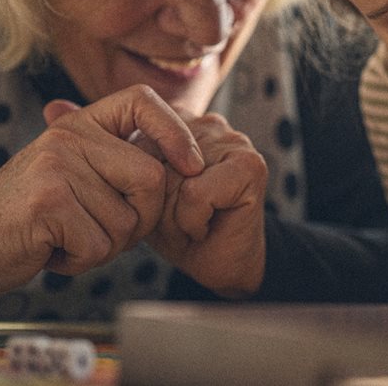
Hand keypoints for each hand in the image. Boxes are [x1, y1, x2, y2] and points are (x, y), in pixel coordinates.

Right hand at [0, 85, 203, 294]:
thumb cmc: (26, 217)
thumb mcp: (71, 173)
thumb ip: (114, 162)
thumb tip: (184, 157)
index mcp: (78, 124)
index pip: (143, 101)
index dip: (176, 132)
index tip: (191, 166)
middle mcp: (68, 136)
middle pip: (152, 178)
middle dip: (140, 220)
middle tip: (102, 231)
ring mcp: (57, 167)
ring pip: (128, 221)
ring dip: (106, 246)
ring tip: (66, 237)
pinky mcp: (48, 203)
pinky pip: (100, 245)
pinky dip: (82, 261)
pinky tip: (52, 250)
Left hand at [146, 113, 267, 297]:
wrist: (221, 263)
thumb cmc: (182, 230)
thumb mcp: (147, 195)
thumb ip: (139, 169)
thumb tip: (143, 166)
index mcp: (183, 123)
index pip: (138, 142)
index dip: (142, 186)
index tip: (163, 204)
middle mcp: (209, 124)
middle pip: (155, 160)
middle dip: (159, 201)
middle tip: (180, 218)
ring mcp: (234, 141)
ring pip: (174, 177)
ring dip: (175, 213)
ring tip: (192, 221)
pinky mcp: (249, 165)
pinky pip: (195, 193)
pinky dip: (192, 221)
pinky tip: (205, 226)